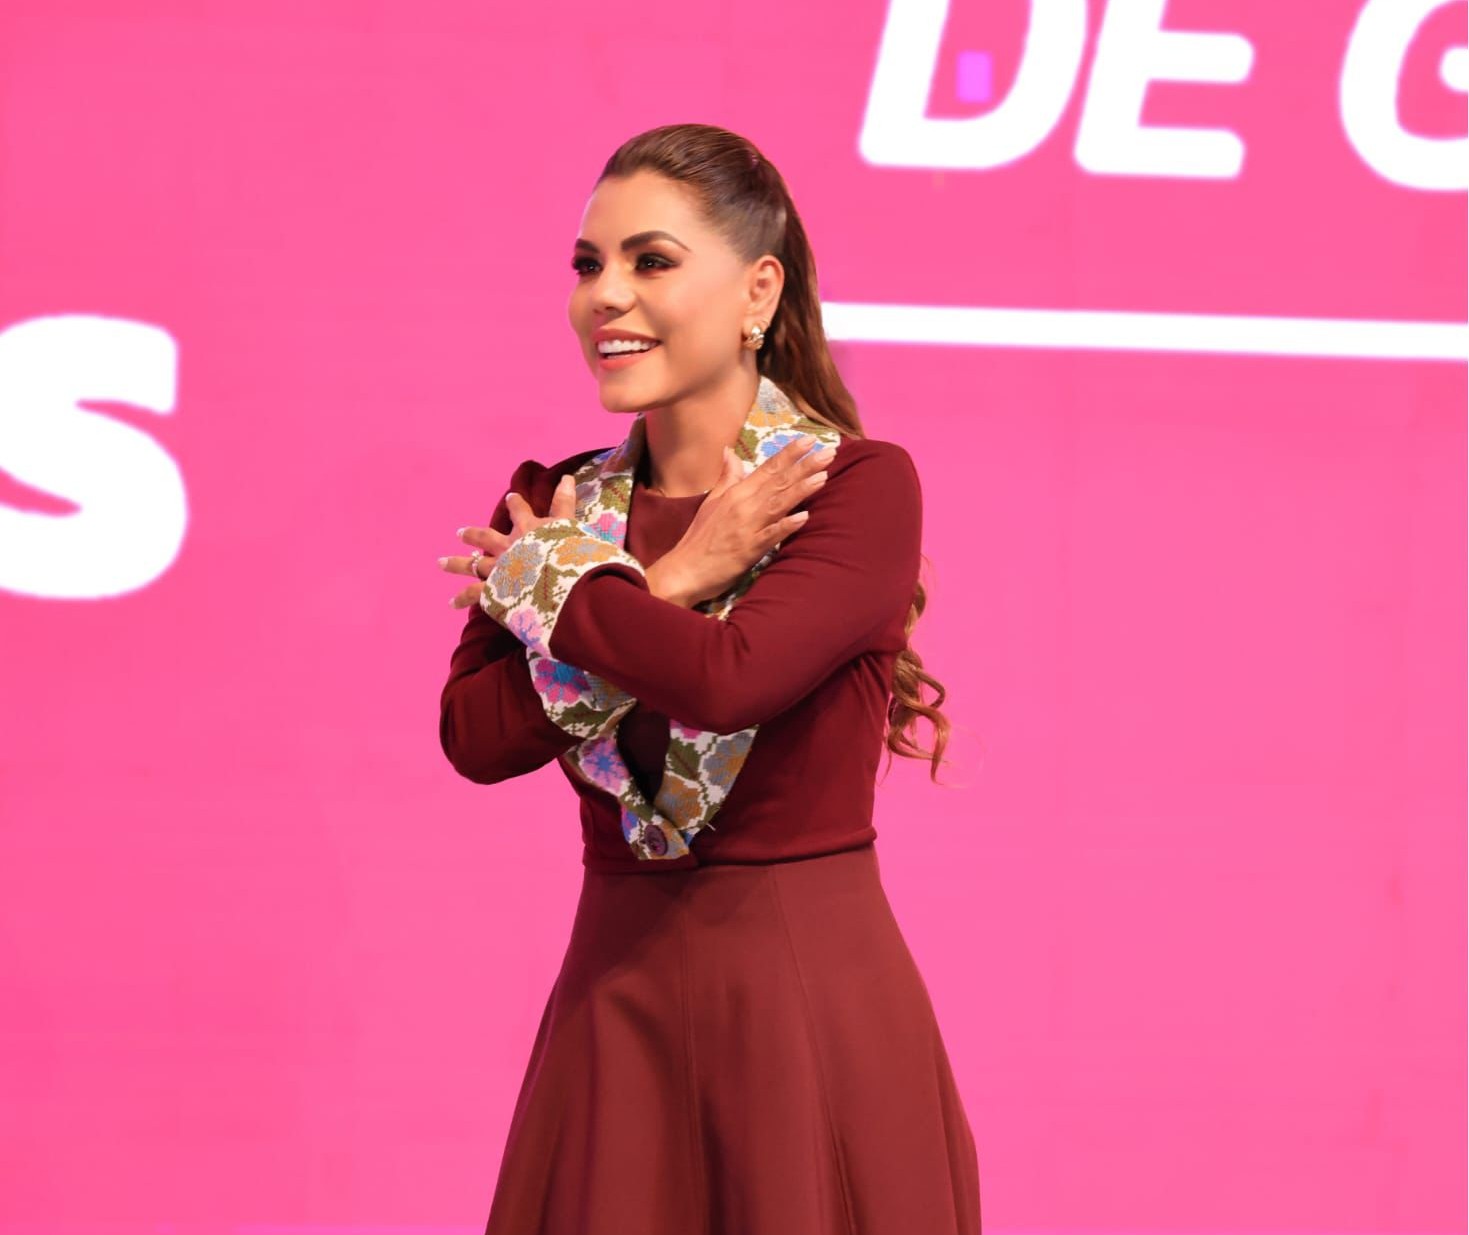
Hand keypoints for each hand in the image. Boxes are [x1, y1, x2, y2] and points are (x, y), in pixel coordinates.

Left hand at [439, 473, 577, 609]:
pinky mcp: (493, 591)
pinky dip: (462, 598)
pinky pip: (474, 594)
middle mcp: (508, 547)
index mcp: (528, 530)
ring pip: (473, 564)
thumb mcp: (571, 525)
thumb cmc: (569, 554)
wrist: (557, 581)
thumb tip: (566, 477)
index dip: (516, 504)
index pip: (521, 512)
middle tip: (459, 532)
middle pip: (486, 537)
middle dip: (473, 534)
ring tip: (441, 562)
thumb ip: (565, 503)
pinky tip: (451, 603)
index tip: (510, 498)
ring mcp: (498, 569)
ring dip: (456, 563)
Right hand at [650, 435, 834, 608]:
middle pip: (778, 482)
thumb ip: (727, 477)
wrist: (685, 569)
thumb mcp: (712, 502)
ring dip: (801, 489)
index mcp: (736, 493)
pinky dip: (786, 525)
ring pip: (778, 503)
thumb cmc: (700, 537)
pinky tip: (804, 517)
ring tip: (824, 476)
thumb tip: (729, 451)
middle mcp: (743, 505)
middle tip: (829, 452)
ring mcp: (747, 527)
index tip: (809, 440)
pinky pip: (771, 535)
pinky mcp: (749, 549)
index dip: (789, 454)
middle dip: (804, 466)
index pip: (767, 468)